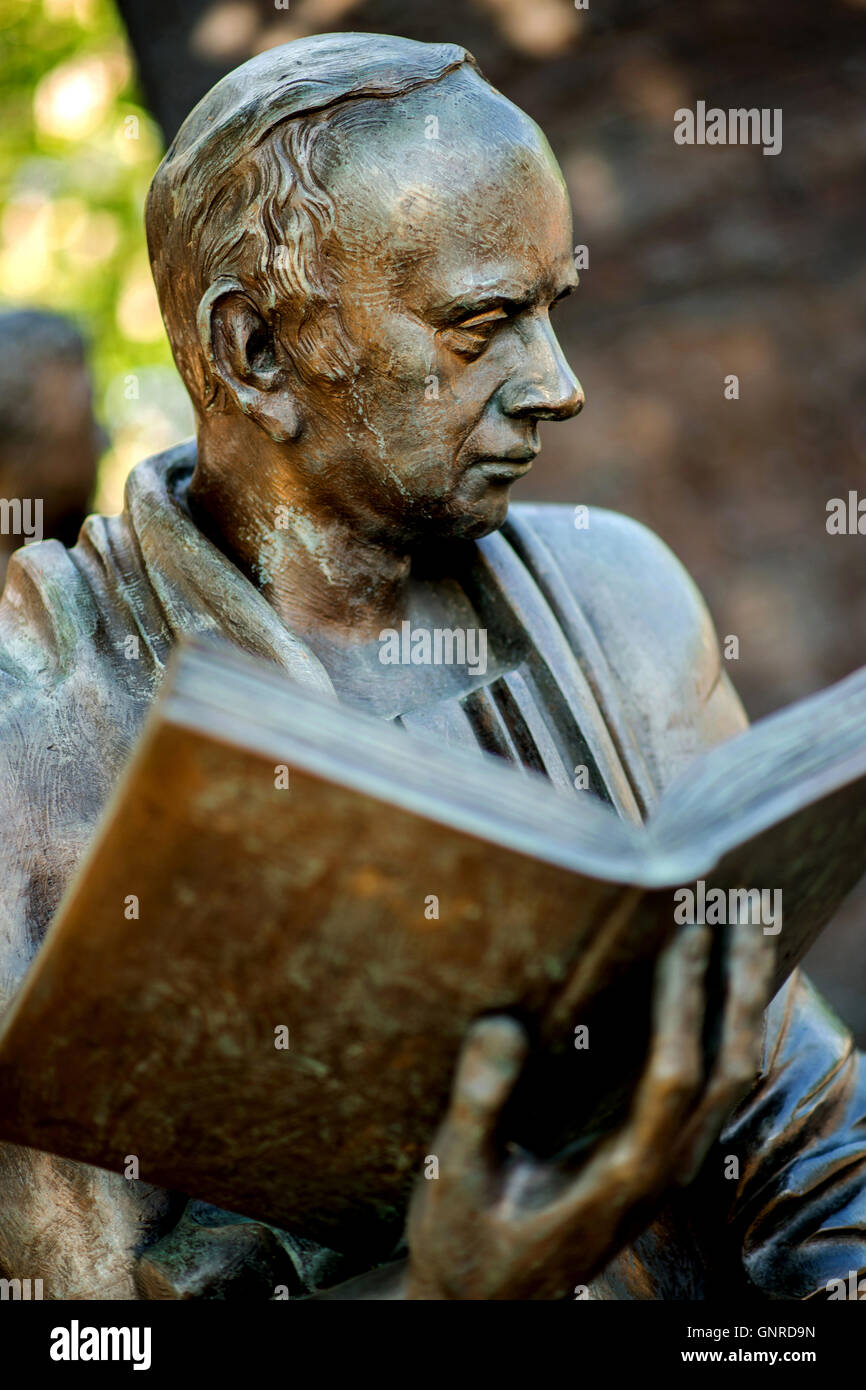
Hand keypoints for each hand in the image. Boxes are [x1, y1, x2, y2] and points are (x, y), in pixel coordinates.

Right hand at [405, 915, 772, 1299]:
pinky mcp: (661, 1162)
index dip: (684, 1002)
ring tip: (750, 935)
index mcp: (618, 1177)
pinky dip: (728, 1030)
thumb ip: (478, 1106)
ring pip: (732, 1080)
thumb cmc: (466, 1241)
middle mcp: (661, 1173)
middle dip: (741, 989)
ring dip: (745, 1005)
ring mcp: (669, 1170)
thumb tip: (501, 1025)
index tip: (687, 935)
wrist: (486, 1305)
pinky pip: (715, 1088)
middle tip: (747, 913)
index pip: (672, 1076)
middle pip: (728, 1072)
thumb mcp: (455, 1178)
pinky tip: (720, 993)